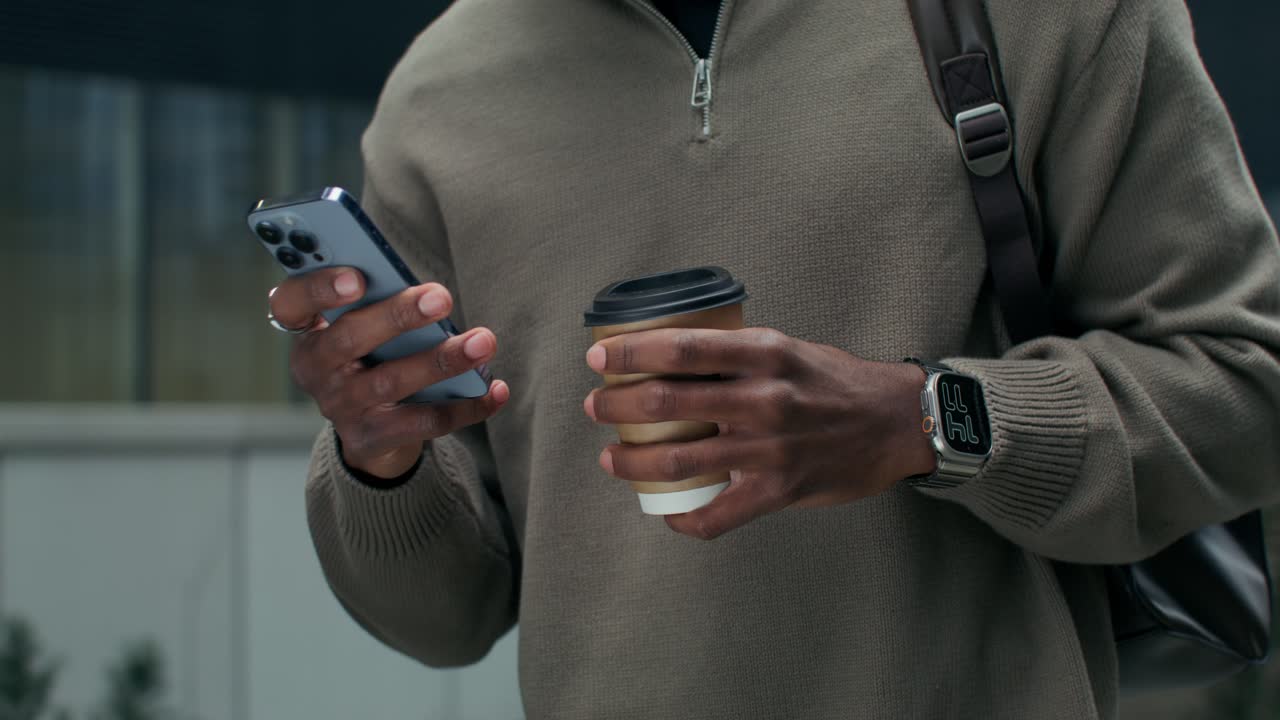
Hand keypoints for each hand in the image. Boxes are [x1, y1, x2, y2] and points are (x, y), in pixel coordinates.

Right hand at [269, 267, 508, 478]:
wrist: (369, 430)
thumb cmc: (372, 355)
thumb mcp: (363, 326)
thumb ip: (378, 302)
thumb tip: (427, 291)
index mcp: (307, 330)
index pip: (290, 304)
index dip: (318, 288)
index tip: (357, 276)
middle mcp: (316, 369)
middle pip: (349, 339)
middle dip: (398, 316)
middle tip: (442, 298)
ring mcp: (341, 407)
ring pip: (392, 381)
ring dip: (442, 360)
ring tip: (483, 342)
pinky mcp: (372, 438)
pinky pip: (423, 422)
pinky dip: (466, 406)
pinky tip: (495, 390)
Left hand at [583, 327, 935, 539]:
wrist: (897, 423)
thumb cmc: (836, 382)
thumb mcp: (788, 347)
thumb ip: (736, 354)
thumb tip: (672, 356)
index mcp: (764, 352)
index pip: (680, 348)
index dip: (629, 353)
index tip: (599, 360)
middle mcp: (764, 398)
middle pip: (665, 403)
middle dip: (616, 408)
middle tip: (597, 408)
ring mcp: (771, 448)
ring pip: (678, 461)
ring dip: (631, 462)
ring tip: (612, 458)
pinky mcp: (780, 490)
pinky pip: (716, 516)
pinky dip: (682, 519)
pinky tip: (666, 512)